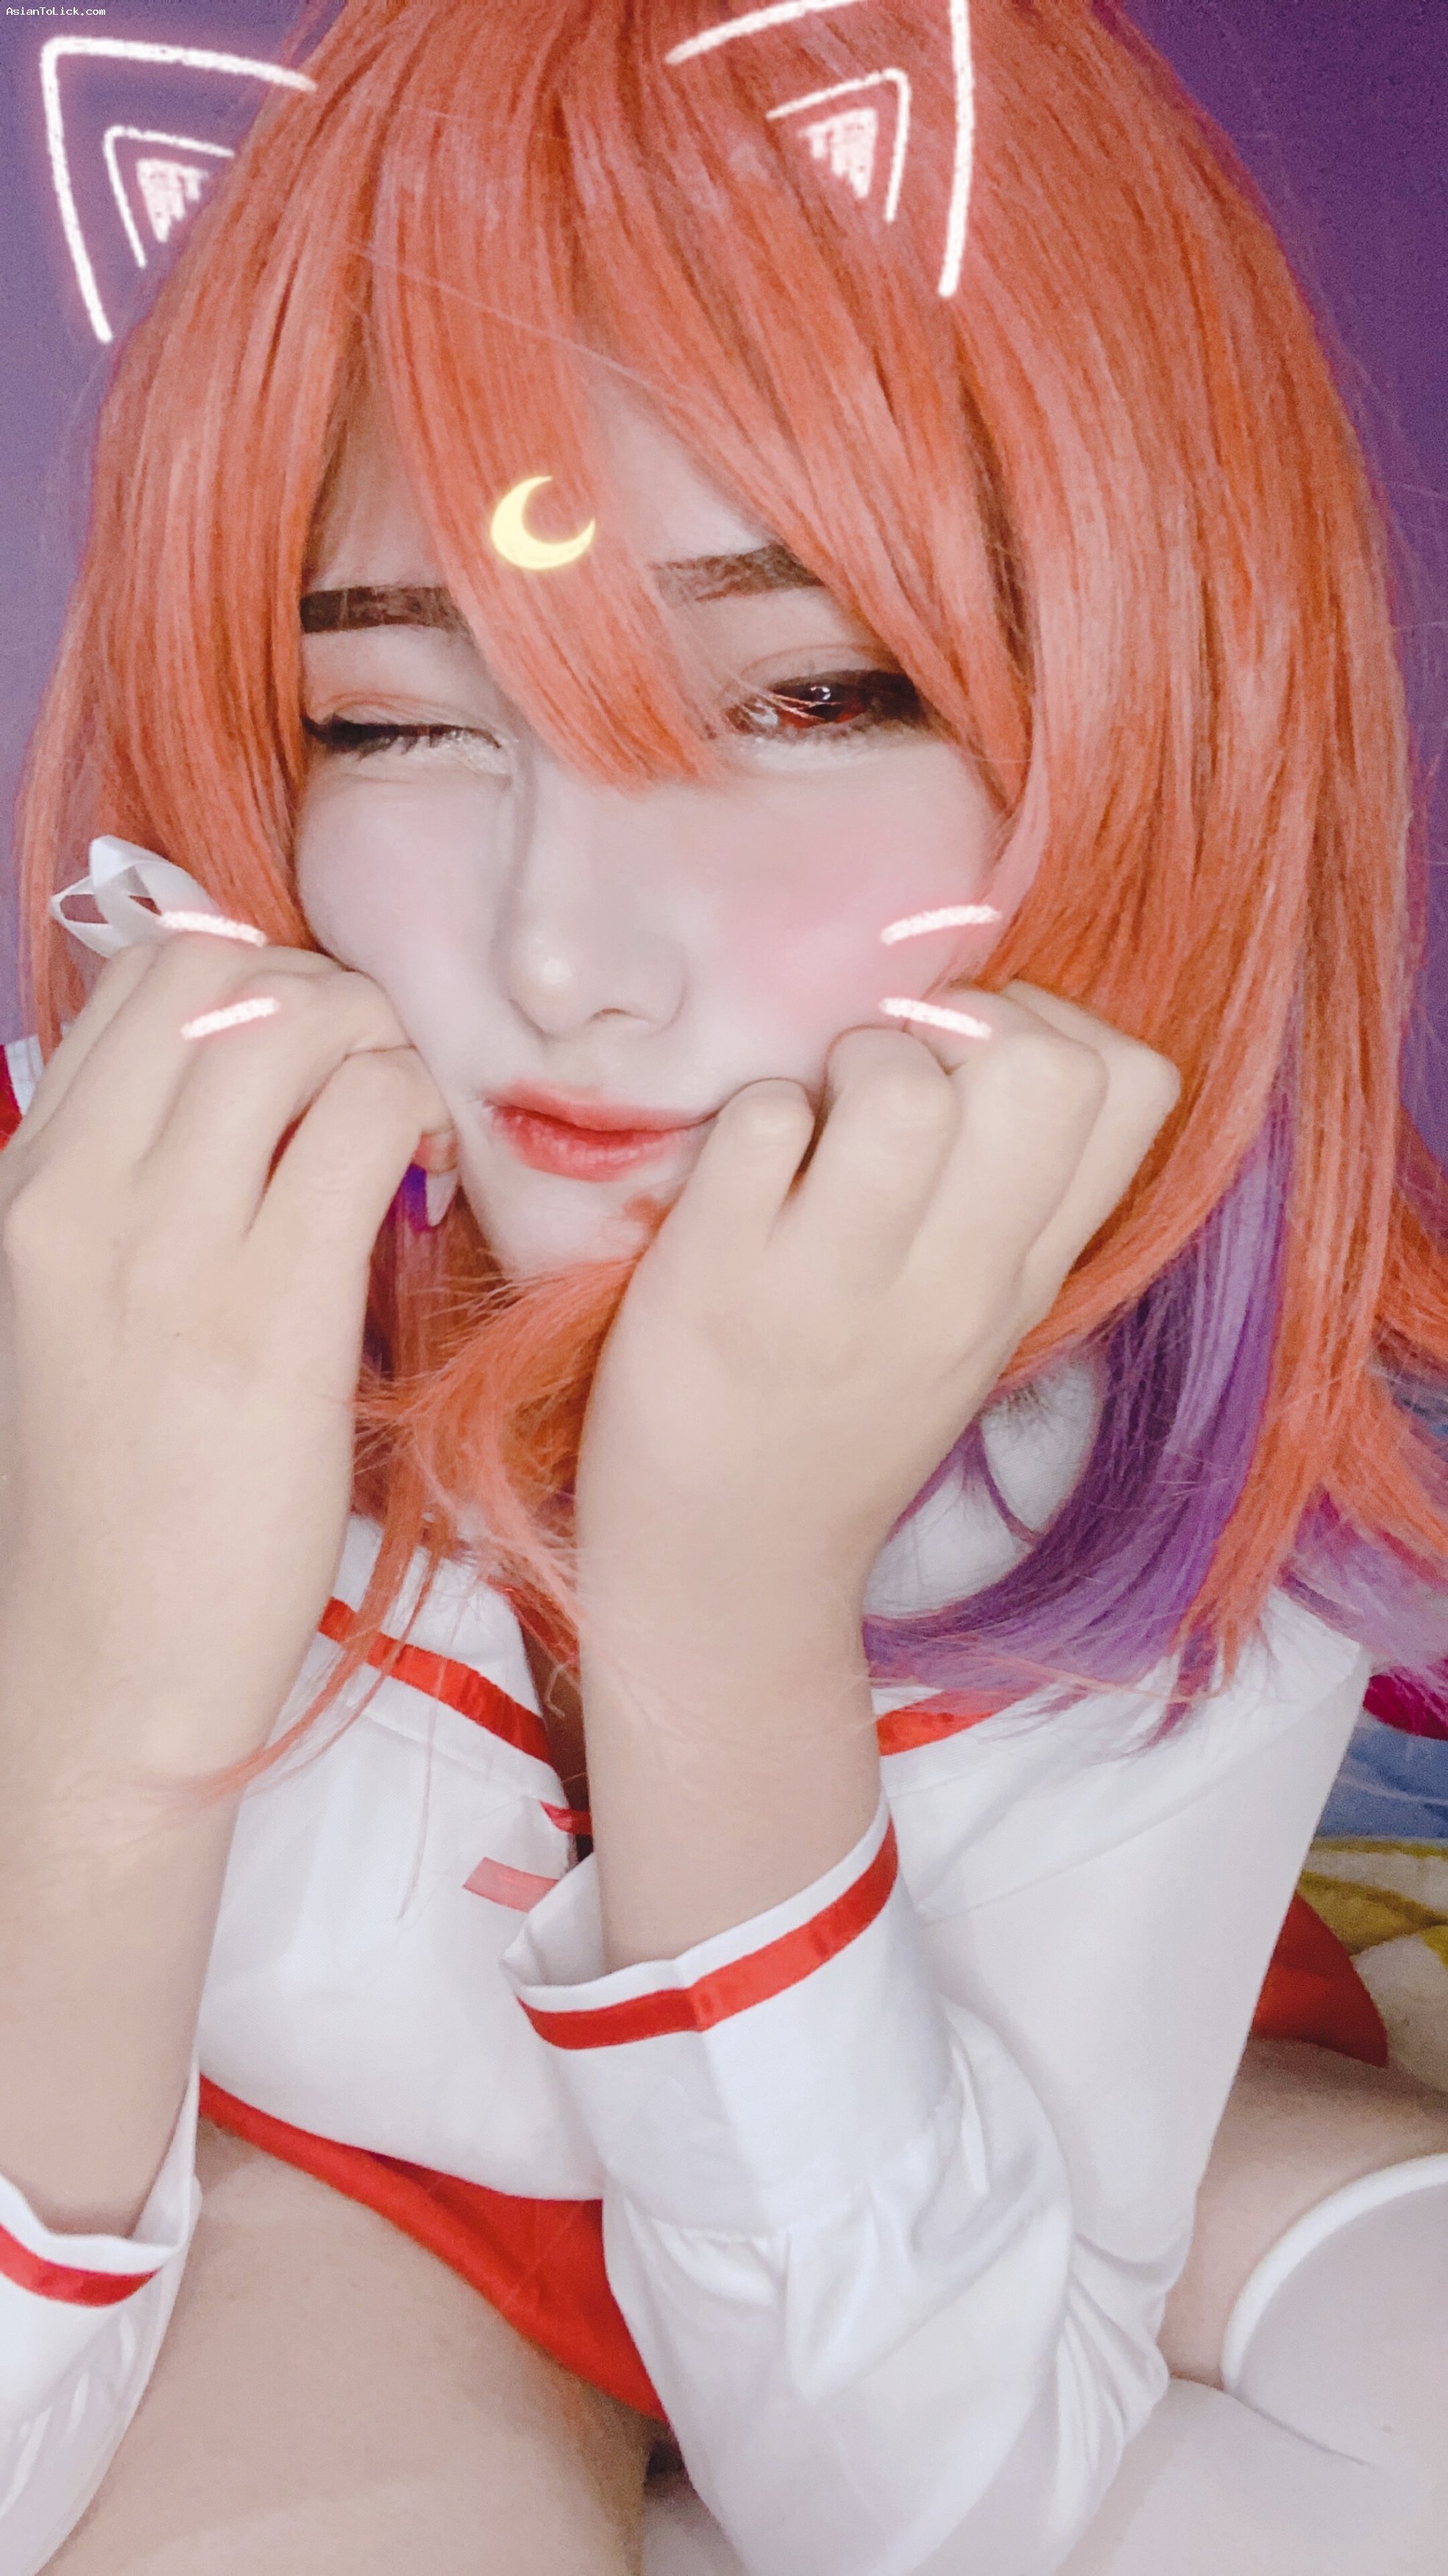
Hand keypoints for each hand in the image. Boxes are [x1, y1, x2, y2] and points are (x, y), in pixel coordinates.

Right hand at [0, 931, 451, 1788]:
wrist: (101, 1672)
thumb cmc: (108, 1501)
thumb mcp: (70, 1313)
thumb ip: (132, 1193)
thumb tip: (247, 1093)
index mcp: (25, 1188)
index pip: (139, 983)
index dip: (254, 982)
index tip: (308, 1061)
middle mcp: (78, 1201)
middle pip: (219, 972)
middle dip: (326, 993)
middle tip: (370, 1081)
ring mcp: (167, 1257)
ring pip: (303, 1023)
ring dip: (384, 1047)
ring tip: (405, 1131)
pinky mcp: (268, 1324)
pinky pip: (369, 1120)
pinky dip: (421, 1115)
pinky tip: (427, 1183)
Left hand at [575, 981, 1180, 1619]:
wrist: (727, 1560)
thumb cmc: (842, 1406)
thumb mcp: (972, 1316)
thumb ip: (1009, 1192)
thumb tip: (1007, 1027)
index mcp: (1026, 1276)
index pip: (1137, 1086)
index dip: (1060, 1027)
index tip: (979, 1068)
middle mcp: (953, 1283)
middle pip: (1045, 1068)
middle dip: (965, 1022)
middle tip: (896, 1080)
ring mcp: (834, 1285)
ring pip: (901, 1087)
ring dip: (850, 1062)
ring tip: (816, 1124)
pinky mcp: (715, 1279)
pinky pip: (761, 1120)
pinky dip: (748, 1117)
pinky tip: (743, 1173)